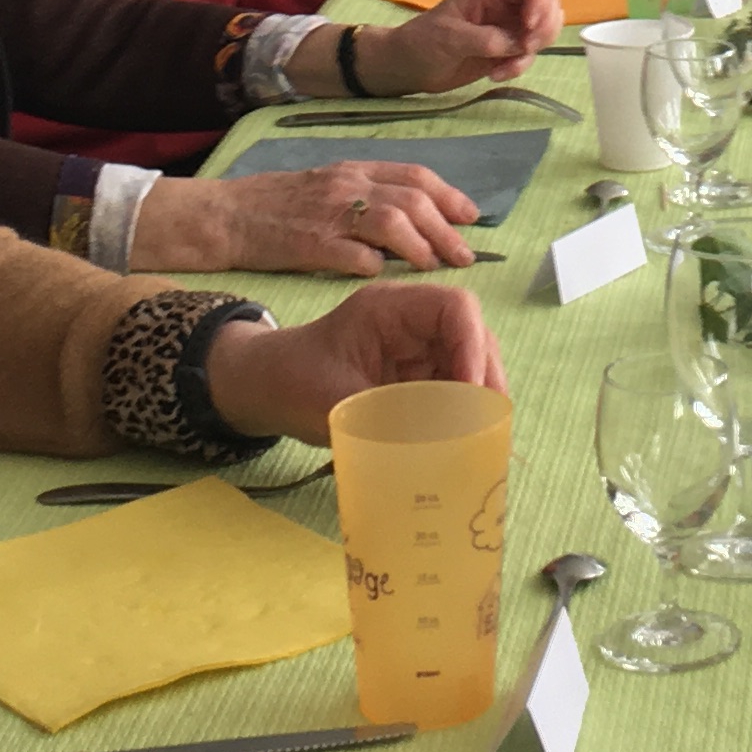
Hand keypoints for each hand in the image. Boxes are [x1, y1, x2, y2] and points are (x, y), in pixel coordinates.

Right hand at [137, 160, 481, 277]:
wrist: (224, 216)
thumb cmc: (276, 205)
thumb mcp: (326, 188)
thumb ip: (366, 196)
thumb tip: (415, 218)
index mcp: (353, 171)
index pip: (415, 175)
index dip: (449, 195)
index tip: (472, 217)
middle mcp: (346, 186)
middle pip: (412, 199)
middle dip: (446, 227)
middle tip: (466, 254)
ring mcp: (328, 213)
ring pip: (391, 221)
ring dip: (421, 245)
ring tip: (436, 267)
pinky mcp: (309, 244)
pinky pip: (353, 254)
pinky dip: (376, 264)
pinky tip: (385, 276)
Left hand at [203, 277, 506, 442]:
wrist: (263, 388)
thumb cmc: (292, 381)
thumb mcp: (336, 400)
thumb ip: (389, 416)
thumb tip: (442, 442)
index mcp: (390, 308)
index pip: (455, 308)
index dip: (472, 348)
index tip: (471, 393)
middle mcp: (412, 322)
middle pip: (472, 335)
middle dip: (485, 377)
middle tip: (488, 426)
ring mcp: (417, 347)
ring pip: (469, 363)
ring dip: (477, 398)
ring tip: (480, 437)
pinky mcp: (416, 374)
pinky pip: (452, 387)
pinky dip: (462, 412)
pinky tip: (464, 438)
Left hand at [362, 0, 563, 93]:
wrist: (409, 68)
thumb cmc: (422, 42)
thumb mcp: (449, 36)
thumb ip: (485, 38)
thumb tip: (517, 44)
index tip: (528, 26)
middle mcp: (504, 6)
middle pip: (547, 3)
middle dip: (544, 26)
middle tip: (526, 47)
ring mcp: (507, 28)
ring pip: (543, 30)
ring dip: (534, 49)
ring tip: (507, 66)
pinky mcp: (506, 51)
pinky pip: (529, 54)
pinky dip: (520, 66)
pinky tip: (495, 74)